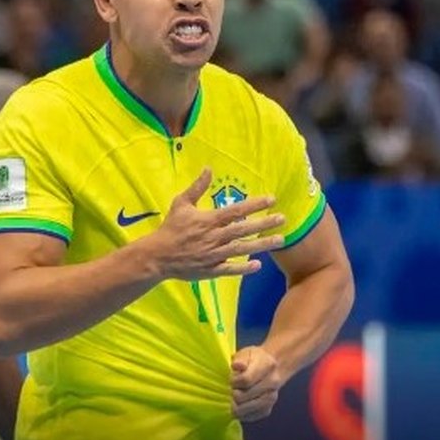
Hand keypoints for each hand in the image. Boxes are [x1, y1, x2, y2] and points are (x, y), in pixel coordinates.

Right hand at [146, 169, 284, 280]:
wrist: (157, 256)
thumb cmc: (170, 228)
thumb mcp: (181, 203)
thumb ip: (197, 187)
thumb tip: (208, 169)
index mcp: (208, 220)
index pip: (235, 211)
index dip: (255, 204)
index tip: (272, 199)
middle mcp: (214, 237)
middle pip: (243, 229)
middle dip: (264, 224)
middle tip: (282, 219)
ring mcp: (213, 255)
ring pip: (241, 249)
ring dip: (261, 245)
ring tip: (280, 240)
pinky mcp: (210, 270)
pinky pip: (230, 269)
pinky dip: (243, 268)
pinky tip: (258, 265)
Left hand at [230, 346, 282, 421]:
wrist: (273, 368)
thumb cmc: (254, 359)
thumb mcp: (246, 353)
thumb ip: (239, 359)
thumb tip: (236, 366)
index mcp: (267, 366)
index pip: (246, 380)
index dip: (234, 382)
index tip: (231, 380)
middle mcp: (272, 383)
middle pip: (246, 395)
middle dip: (234, 393)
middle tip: (233, 389)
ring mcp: (272, 397)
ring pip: (249, 409)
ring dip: (237, 406)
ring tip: (233, 400)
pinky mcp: (268, 409)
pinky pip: (253, 416)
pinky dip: (243, 415)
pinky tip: (238, 409)